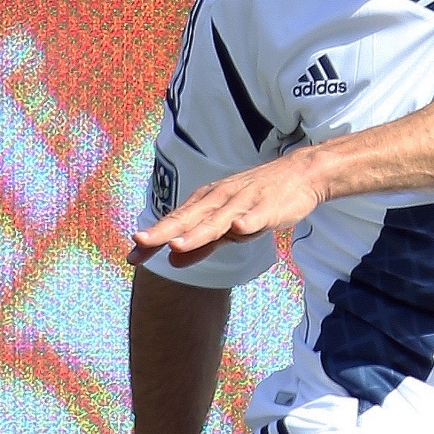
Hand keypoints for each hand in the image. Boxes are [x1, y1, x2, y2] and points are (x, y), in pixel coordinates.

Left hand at [132, 152, 319, 266]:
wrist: (301, 174)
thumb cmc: (258, 198)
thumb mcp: (226, 223)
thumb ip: (200, 244)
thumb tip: (171, 260)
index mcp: (207, 202)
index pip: (175, 222)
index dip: (154, 239)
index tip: (132, 257)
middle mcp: (220, 199)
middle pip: (189, 219)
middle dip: (165, 231)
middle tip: (140, 242)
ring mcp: (244, 202)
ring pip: (218, 220)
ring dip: (198, 233)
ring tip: (178, 244)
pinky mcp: (269, 207)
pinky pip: (256, 217)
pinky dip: (247, 223)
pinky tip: (238, 229)